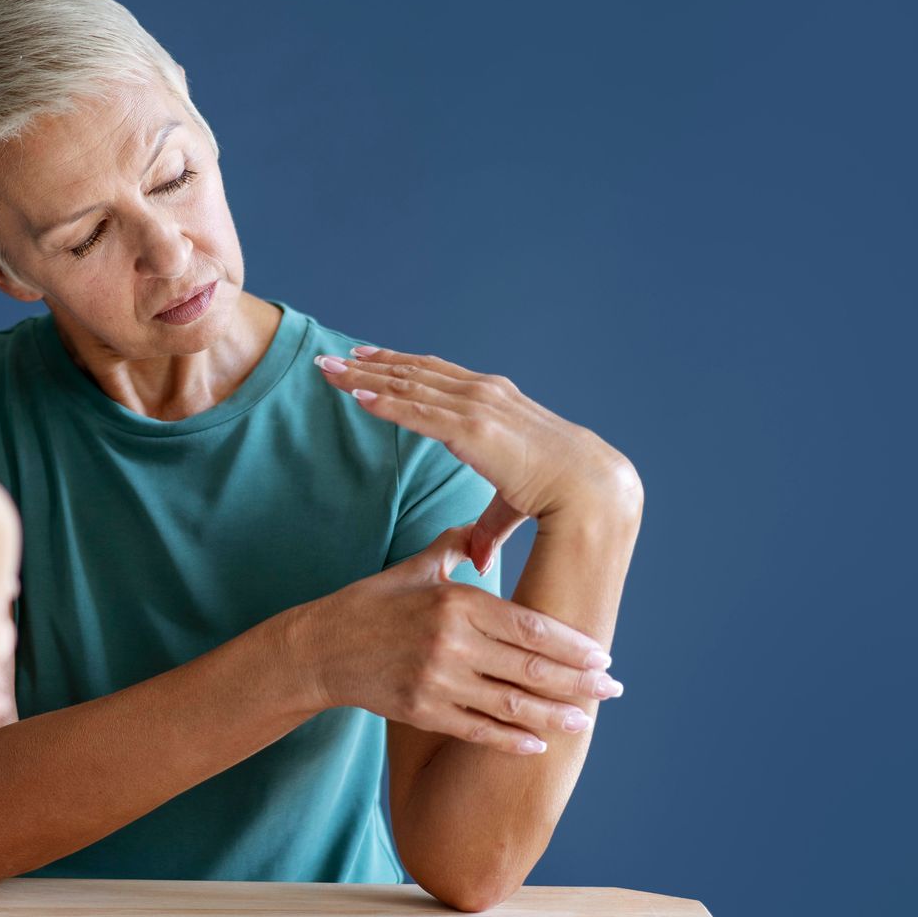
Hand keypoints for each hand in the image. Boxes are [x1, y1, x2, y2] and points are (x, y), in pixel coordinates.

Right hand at [305, 527, 623, 754]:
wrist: (321, 648)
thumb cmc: (371, 604)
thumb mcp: (413, 568)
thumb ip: (453, 548)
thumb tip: (481, 528)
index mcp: (455, 602)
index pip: (529, 625)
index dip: (571, 645)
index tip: (602, 654)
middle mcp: (451, 643)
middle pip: (530, 668)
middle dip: (578, 682)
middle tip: (613, 689)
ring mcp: (437, 681)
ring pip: (511, 704)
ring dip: (555, 716)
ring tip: (586, 721)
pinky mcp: (423, 711)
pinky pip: (478, 729)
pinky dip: (512, 740)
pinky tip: (539, 745)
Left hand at [315, 346, 641, 572]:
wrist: (591, 492)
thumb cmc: (562, 496)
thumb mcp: (514, 502)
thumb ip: (489, 524)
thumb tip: (476, 557)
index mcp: (495, 399)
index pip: (435, 375)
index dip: (398, 365)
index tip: (365, 358)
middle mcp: (484, 394)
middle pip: (412, 374)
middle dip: (368, 365)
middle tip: (329, 360)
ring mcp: (477, 408)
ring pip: (406, 386)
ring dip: (363, 377)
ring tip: (326, 370)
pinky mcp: (471, 430)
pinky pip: (416, 413)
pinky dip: (384, 404)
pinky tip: (355, 398)